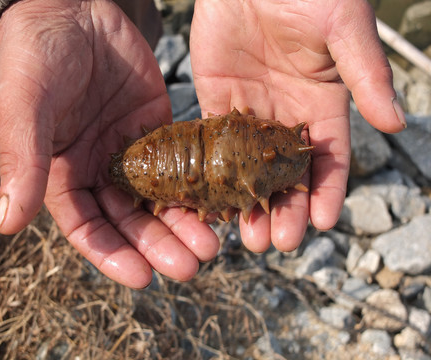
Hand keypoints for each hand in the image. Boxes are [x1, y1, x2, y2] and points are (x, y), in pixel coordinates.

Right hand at [0, 0, 218, 287]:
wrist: (72, 9)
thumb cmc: (36, 55)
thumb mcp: (25, 106)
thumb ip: (20, 161)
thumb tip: (6, 224)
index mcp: (63, 175)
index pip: (88, 228)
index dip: (113, 255)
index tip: (143, 277)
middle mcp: (100, 171)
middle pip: (131, 221)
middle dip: (159, 246)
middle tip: (190, 266)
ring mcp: (133, 151)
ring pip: (160, 198)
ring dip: (183, 223)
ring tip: (210, 245)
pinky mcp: (159, 128)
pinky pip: (182, 162)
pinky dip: (199, 184)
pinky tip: (218, 200)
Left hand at [190, 0, 405, 251]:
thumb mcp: (343, 29)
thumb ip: (366, 74)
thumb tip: (395, 123)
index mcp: (323, 104)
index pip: (329, 159)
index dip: (328, 192)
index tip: (322, 223)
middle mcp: (287, 116)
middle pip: (287, 174)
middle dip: (284, 209)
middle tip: (276, 241)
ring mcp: (250, 112)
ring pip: (249, 168)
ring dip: (247, 201)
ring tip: (244, 234)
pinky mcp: (217, 101)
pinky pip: (214, 144)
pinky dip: (213, 173)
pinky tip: (210, 200)